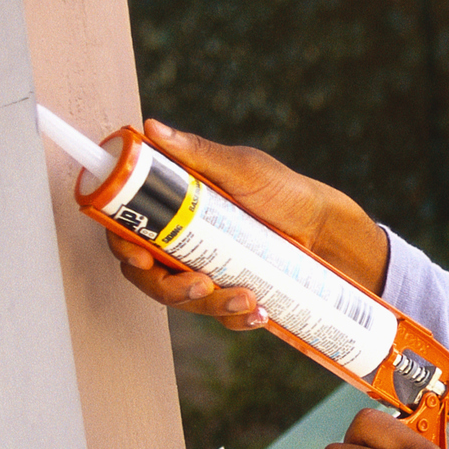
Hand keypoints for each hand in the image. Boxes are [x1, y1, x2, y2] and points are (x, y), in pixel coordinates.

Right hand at [104, 120, 390, 324]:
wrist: (325, 227)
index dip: (124, 247)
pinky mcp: (229, 294)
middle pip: (150, 277)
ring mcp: (205, 271)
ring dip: (211, 306)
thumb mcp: (242, 168)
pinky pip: (221, 317)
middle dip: (170, 288)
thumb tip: (154, 128)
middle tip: (202, 284)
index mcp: (173, 211)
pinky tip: (260, 314)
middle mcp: (183, 243)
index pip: (130, 233)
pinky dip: (237, 320)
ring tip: (247, 298)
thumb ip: (197, 153)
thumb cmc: (282, 189)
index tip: (139, 257)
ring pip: (186, 301)